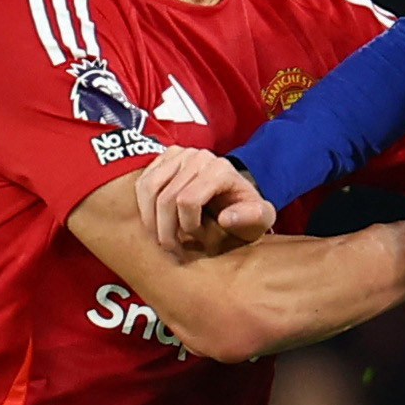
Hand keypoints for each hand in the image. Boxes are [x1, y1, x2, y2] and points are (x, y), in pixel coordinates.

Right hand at [137, 148, 273, 254]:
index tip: (197, 241)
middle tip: (172, 250)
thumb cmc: (248, 212)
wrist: (237, 196)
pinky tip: (155, 221)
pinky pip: (143, 182)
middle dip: (166, 230)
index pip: (187, 200)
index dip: (187, 227)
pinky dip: (144, 206)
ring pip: (149, 189)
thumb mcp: (261, 219)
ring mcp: (180, 154)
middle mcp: (199, 157)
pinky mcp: (165, 157)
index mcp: (221, 170)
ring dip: (150, 220)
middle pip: (166, 197)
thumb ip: (252, 218)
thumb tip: (225, 218)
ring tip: (160, 238)